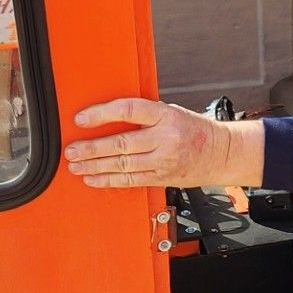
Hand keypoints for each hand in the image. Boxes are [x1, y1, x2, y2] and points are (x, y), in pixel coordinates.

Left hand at [67, 98, 264, 188]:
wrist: (220, 153)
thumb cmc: (194, 129)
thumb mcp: (171, 112)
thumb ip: (143, 115)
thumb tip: (107, 118)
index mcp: (165, 115)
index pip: (127, 111)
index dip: (101, 114)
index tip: (81, 119)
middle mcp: (164, 138)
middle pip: (120, 143)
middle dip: (91, 148)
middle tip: (72, 150)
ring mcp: (163, 160)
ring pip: (122, 165)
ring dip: (95, 166)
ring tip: (76, 165)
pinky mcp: (162, 177)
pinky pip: (131, 181)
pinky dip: (109, 180)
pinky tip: (93, 179)